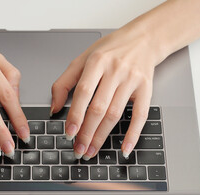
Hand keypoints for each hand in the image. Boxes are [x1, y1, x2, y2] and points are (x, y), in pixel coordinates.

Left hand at [51, 28, 162, 159]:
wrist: (144, 39)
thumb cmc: (110, 50)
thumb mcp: (82, 59)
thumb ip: (64, 82)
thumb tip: (53, 108)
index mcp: (97, 62)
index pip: (83, 93)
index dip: (75, 115)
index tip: (69, 133)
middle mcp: (115, 71)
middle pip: (99, 108)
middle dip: (87, 132)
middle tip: (78, 149)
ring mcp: (132, 80)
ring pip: (115, 114)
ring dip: (102, 136)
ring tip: (91, 150)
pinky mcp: (146, 89)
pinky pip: (141, 115)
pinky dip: (132, 134)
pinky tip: (124, 148)